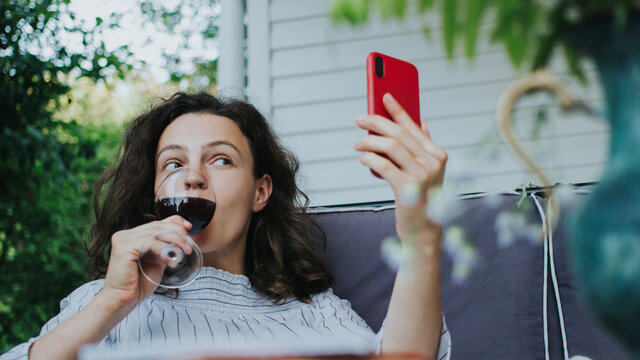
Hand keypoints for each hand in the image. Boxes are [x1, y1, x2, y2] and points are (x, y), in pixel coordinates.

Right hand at [100, 216, 192, 310]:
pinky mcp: (123, 248)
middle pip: (157, 225)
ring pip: (154, 232)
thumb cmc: (139, 283)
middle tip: (189, 244)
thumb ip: (164, 249)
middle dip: (177, 232)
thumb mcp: (156, 261)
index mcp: (132, 236)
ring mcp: (122, 240)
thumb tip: (181, 239)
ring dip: (174, 240)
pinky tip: (170, 260)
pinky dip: (163, 249)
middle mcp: (125, 235)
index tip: (189, 227)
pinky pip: (149, 242)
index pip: (156, 223)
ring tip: (184, 251)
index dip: (174, 222)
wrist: (123, 300)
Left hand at [354, 93, 446, 239]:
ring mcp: (422, 175)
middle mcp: (432, 162)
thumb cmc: (420, 198)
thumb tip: (421, 122)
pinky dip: (369, 158)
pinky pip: (383, 164)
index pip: (414, 125)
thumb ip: (423, 147)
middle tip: (359, 119)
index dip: (397, 109)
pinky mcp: (407, 188)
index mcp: (438, 154)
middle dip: (376, 122)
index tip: (383, 96)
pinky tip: (362, 158)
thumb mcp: (426, 171)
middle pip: (399, 133)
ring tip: (357, 144)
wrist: (423, 230)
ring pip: (390, 146)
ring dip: (369, 142)